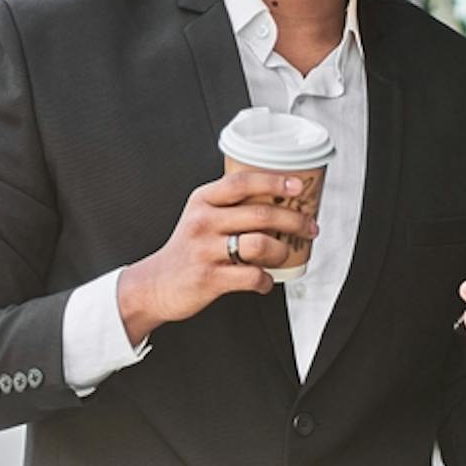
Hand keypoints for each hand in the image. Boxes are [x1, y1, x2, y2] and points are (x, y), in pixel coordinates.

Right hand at [116, 171, 316, 345]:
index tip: (298, 185)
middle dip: (294, 220)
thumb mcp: (200, 217)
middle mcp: (203, 221)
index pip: (241, 183)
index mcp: (202, 200)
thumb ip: (230, 207)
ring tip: (285, 255)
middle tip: (309, 226)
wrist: (156, 284)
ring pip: (260, 245)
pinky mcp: (209, 278)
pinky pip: (252, 276)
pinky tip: (265, 281)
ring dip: (282, 251)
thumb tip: (279, 200)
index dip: (274, 181)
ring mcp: (205, 250)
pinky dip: (266, 281)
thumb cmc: (187, 249)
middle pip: (260, 213)